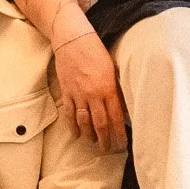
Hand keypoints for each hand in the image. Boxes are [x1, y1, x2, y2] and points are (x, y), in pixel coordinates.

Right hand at [54, 28, 127, 150]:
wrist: (72, 39)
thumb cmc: (96, 50)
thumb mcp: (112, 68)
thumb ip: (116, 89)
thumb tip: (122, 107)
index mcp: (108, 88)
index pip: (116, 117)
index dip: (119, 134)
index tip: (123, 144)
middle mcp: (93, 94)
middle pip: (100, 124)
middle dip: (105, 139)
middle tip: (108, 149)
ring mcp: (78, 94)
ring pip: (84, 121)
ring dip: (90, 135)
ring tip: (94, 143)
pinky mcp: (67, 92)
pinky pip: (70, 114)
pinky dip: (73, 126)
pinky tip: (77, 134)